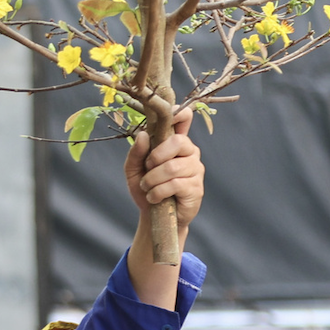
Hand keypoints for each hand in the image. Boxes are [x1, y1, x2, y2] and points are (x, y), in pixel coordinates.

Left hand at [125, 108, 203, 228]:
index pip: (184, 118)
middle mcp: (189, 152)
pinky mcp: (196, 188)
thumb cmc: (145, 188)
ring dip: (152, 179)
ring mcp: (195, 170)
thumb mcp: (133, 169)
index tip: (168, 115)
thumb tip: (142, 135)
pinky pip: (175, 184)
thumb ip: (136, 152)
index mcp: (175, 142)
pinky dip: (158, 192)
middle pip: (179, 141)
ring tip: (147, 187)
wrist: (152, 216)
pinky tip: (154, 197)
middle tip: (148, 167)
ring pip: (173, 167)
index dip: (178, 113)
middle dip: (156, 156)